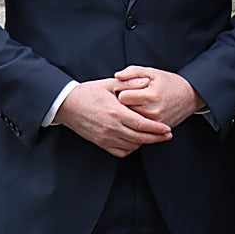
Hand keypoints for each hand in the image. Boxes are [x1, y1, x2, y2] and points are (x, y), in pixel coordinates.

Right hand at [54, 78, 171, 156]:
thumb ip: (128, 83)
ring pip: (131, 145)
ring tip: (155, 137)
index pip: (142, 124)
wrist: (66, 104)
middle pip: (139, 138)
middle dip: (156, 138)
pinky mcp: (99, 142)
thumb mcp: (109, 84)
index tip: (168, 129)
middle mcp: (111, 127)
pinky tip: (136, 142)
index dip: (157, 128)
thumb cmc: (88, 92)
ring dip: (144, 143)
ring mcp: (105, 137)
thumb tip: (145, 82)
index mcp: (116, 112)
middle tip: (167, 135)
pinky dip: (130, 148)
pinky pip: (119, 151)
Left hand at [114, 65, 205, 127]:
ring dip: (131, 113)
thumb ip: (133, 72)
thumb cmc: (170, 83)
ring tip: (137, 105)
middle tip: (131, 97)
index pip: (122, 97)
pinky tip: (143, 113)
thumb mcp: (153, 72)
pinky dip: (138, 121)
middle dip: (125, 104)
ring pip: (131, 120)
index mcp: (150, 96)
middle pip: (125, 110)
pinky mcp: (158, 130)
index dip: (122, 91)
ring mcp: (155, 123)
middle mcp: (152, 112)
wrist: (191, 96)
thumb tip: (117, 76)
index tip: (126, 89)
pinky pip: (140, 128)